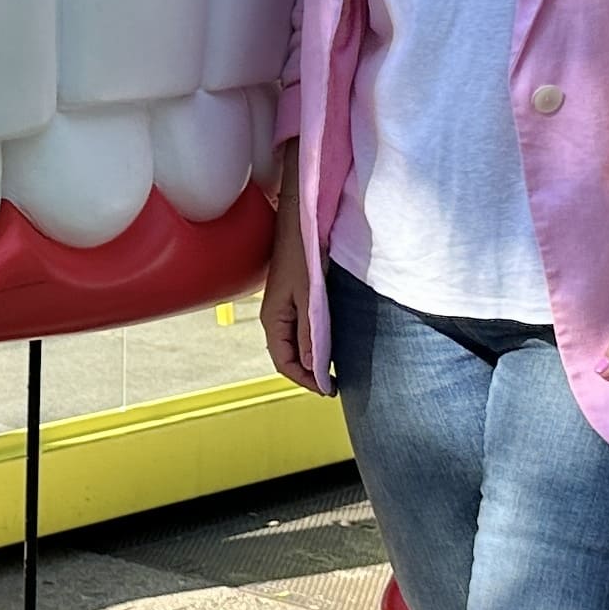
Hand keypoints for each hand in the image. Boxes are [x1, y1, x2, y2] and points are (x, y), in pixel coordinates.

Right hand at [258, 147, 324, 395]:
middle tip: (334, 383)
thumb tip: (314, 368)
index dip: (305, 380)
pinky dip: (314, 341)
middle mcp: (275, 316)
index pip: (284, 362)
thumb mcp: (310, 297)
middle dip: (309, 373)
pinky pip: (300, 328)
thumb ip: (311, 334)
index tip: (329, 390)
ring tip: (334, 367)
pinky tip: (330, 341)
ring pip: (294, 342)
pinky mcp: (295, 295)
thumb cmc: (304, 254)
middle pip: (287, 355)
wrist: (301, 219)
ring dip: (312, 358)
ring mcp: (284, 305)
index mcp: (273, 319)